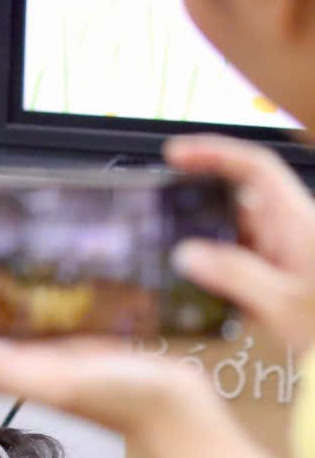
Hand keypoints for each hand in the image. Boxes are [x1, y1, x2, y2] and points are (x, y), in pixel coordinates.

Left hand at [0, 320, 219, 443]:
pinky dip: (11, 315)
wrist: (177, 415)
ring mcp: (46, 362)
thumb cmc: (121, 399)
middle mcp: (20, 370)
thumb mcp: (59, 378)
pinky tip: (12, 297)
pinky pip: (28, 332)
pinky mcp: (74, 353)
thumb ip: (9, 366)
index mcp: (8, 376)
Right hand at [167, 135, 314, 354]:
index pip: (254, 167)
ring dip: (206, 247)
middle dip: (197, 208)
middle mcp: (291, 230)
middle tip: (160, 218)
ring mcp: (286, 251)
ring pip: (235, 234)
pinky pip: (241, 260)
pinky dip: (217, 272)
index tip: (176, 154)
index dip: (214, 153)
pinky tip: (203, 295)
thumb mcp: (284, 304)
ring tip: (175, 266)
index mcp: (297, 223)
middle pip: (236, 201)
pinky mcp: (280, 274)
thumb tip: (188, 254)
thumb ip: (235, 276)